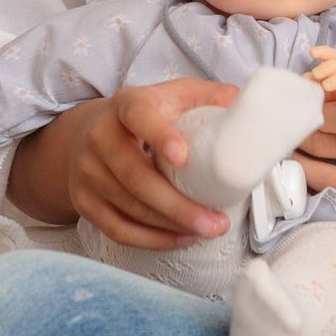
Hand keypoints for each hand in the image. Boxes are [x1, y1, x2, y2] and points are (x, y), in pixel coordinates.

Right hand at [45, 77, 241, 251]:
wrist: (92, 132)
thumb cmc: (150, 115)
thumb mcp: (178, 95)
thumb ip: (213, 96)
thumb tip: (251, 108)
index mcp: (126, 104)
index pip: (139, 116)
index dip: (159, 136)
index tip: (184, 157)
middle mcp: (100, 136)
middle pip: (135, 176)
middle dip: (177, 205)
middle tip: (215, 221)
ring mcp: (87, 172)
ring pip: (128, 207)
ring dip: (170, 226)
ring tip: (207, 230)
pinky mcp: (84, 201)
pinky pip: (117, 229)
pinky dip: (151, 240)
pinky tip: (180, 239)